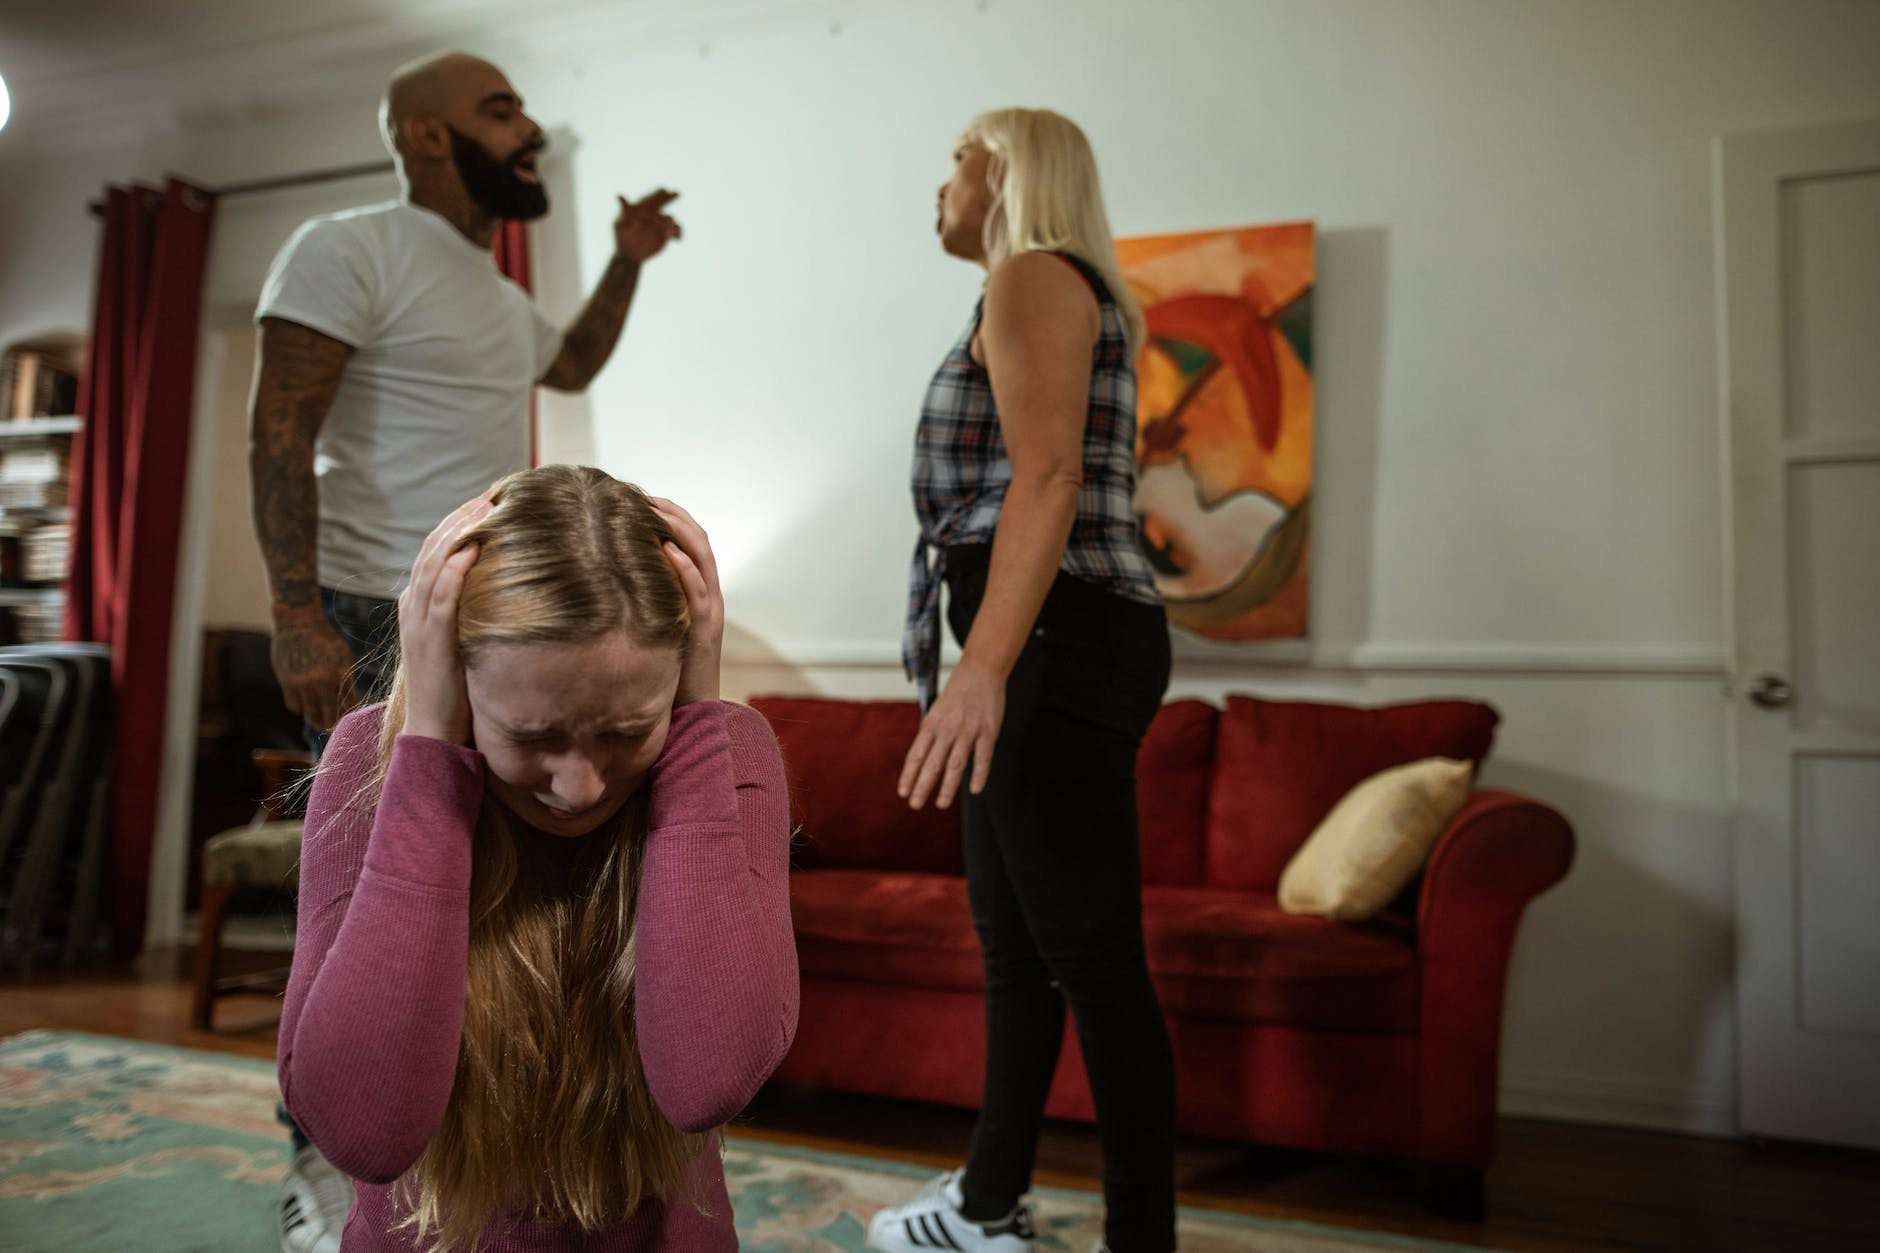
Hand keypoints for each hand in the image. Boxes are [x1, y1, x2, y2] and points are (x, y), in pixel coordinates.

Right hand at [270, 616, 356, 731]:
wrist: (299, 622)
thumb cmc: (326, 640)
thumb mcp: (343, 656)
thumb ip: (345, 679)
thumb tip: (348, 704)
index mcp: (341, 673)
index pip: (349, 705)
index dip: (349, 714)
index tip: (349, 719)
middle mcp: (323, 680)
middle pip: (330, 715)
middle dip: (332, 723)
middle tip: (333, 726)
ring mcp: (303, 682)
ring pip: (310, 714)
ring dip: (315, 719)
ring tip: (319, 720)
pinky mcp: (286, 682)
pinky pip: (294, 707)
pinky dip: (299, 709)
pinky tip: (304, 705)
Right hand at [397, 493, 493, 742]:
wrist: (434, 730)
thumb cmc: (456, 686)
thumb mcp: (462, 637)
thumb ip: (471, 610)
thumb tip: (503, 586)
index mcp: (418, 600)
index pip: (437, 547)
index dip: (461, 519)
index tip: (492, 499)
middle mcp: (414, 604)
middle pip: (435, 545)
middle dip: (463, 516)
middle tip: (494, 491)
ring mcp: (419, 621)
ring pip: (433, 563)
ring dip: (459, 532)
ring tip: (486, 507)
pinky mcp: (431, 640)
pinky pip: (439, 598)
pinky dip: (454, 570)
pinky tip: (472, 549)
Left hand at [613, 189, 680, 262]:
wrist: (630, 255)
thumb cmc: (621, 238)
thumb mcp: (619, 224)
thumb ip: (623, 210)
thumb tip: (619, 195)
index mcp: (641, 210)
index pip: (650, 200)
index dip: (656, 195)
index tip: (663, 190)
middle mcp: (652, 216)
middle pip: (662, 204)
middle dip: (669, 198)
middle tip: (677, 193)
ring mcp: (659, 225)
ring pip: (670, 220)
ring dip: (673, 222)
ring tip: (673, 229)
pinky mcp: (665, 236)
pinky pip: (675, 232)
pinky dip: (678, 233)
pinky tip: (677, 238)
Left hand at [650, 496, 721, 705]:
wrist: (692, 713)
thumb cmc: (665, 671)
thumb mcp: (653, 627)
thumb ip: (642, 602)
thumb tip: (602, 580)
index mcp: (698, 592)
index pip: (690, 541)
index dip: (670, 516)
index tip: (640, 497)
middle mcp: (709, 595)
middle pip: (698, 540)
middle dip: (673, 513)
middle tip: (643, 494)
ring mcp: (710, 611)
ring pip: (703, 557)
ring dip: (680, 529)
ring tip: (654, 508)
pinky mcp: (706, 630)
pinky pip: (699, 590)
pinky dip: (686, 566)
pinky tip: (666, 549)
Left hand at [899, 656, 1003, 809]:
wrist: (981, 669)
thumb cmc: (958, 692)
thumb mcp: (937, 710)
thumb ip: (931, 733)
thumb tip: (922, 758)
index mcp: (931, 724)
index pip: (916, 755)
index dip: (909, 775)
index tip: (903, 792)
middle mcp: (947, 729)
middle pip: (932, 763)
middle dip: (922, 786)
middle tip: (915, 805)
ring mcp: (968, 730)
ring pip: (955, 765)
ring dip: (948, 787)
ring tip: (941, 804)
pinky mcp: (988, 731)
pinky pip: (983, 758)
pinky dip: (979, 775)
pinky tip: (975, 790)